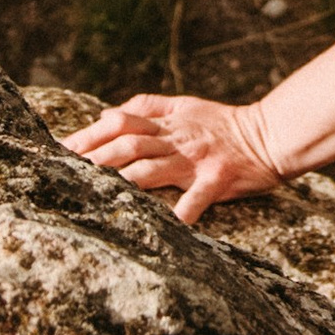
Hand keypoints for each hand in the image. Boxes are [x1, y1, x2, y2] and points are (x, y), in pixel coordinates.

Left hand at [64, 90, 282, 219]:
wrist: (273, 134)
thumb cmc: (228, 124)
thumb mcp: (188, 105)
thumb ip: (150, 106)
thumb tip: (109, 112)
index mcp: (168, 122)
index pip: (120, 120)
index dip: (89, 132)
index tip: (61, 148)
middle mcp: (177, 138)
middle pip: (127, 143)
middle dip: (93, 156)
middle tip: (64, 171)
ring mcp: (196, 160)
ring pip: (151, 167)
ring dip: (120, 179)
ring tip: (94, 193)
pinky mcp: (217, 179)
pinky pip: (196, 198)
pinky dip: (181, 213)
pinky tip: (167, 229)